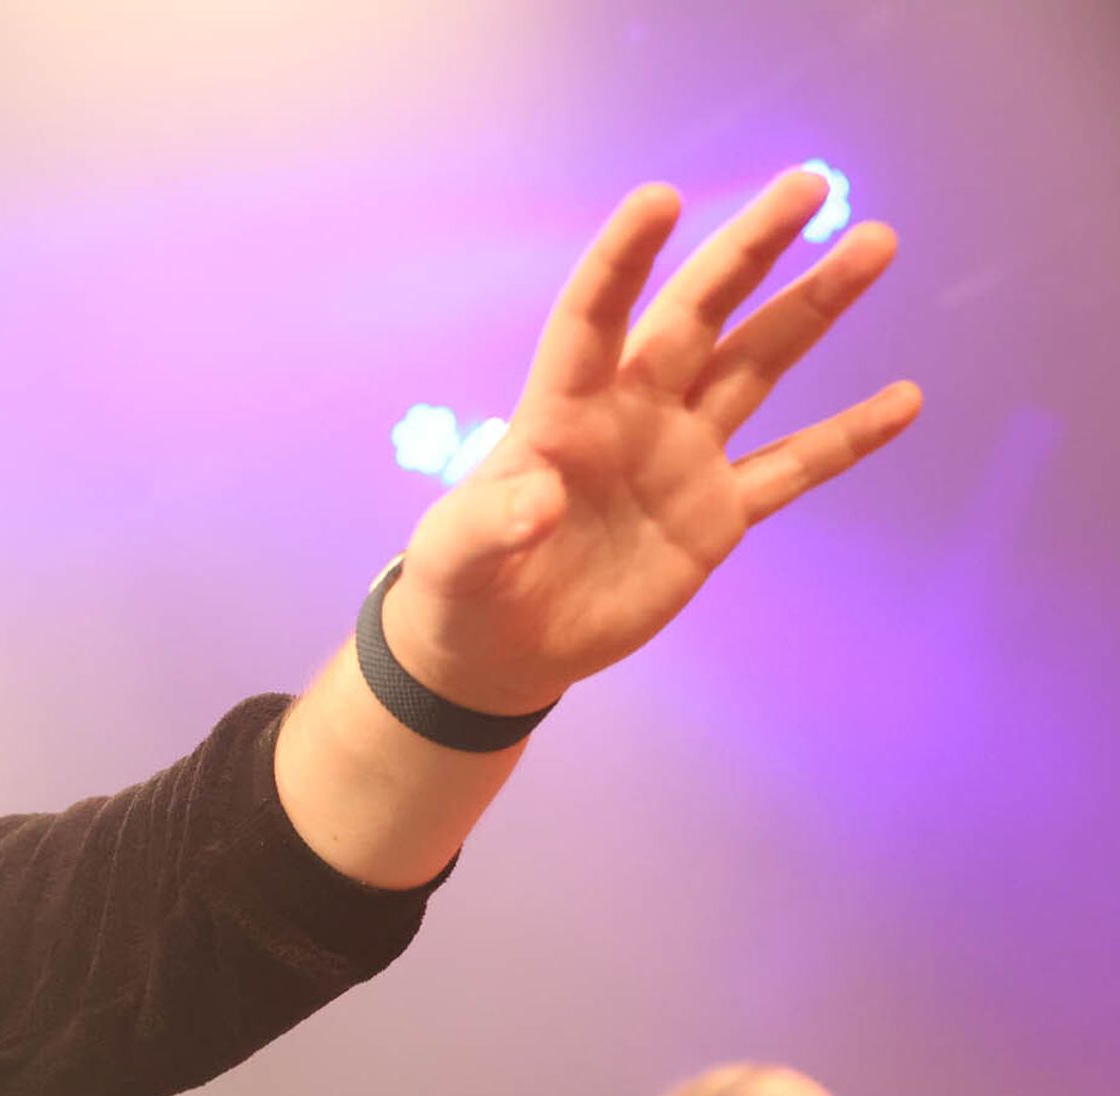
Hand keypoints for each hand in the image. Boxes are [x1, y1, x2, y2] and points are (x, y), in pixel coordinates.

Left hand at [385, 169, 921, 715]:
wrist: (501, 648)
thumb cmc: (461, 588)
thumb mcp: (455, 559)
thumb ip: (490, 526)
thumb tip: (540, 503)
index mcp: (560, 412)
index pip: (593, 319)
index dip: (622, 261)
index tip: (659, 197)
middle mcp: (630, 414)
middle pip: (697, 316)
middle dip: (749, 251)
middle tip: (810, 183)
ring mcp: (680, 458)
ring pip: (757, 367)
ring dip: (814, 309)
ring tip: (875, 244)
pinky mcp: (716, 516)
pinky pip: (791, 468)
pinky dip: (846, 438)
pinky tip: (904, 399)